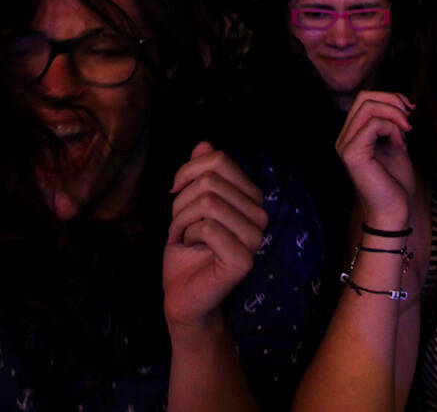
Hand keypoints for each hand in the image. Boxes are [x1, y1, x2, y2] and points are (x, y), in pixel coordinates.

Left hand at [163, 141, 268, 333]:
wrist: (183, 294)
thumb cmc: (187, 249)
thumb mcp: (187, 204)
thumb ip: (198, 174)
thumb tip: (204, 143)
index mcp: (250, 197)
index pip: (219, 160)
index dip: (187, 172)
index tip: (176, 194)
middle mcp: (260, 214)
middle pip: (211, 181)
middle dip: (181, 202)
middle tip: (180, 225)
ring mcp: (256, 238)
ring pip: (207, 202)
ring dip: (181, 220)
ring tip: (184, 237)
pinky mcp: (244, 259)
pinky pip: (207, 228)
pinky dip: (187, 236)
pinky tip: (191, 248)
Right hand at [334, 90, 417, 228]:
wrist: (395, 211)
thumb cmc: (396, 182)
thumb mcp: (396, 144)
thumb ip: (394, 124)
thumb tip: (403, 102)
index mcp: (352, 135)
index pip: (364, 99)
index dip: (389, 97)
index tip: (409, 110)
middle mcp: (344, 138)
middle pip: (364, 97)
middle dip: (392, 100)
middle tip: (410, 116)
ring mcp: (345, 145)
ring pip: (367, 106)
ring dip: (394, 114)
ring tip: (406, 131)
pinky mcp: (352, 154)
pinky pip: (373, 124)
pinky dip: (392, 128)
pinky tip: (399, 144)